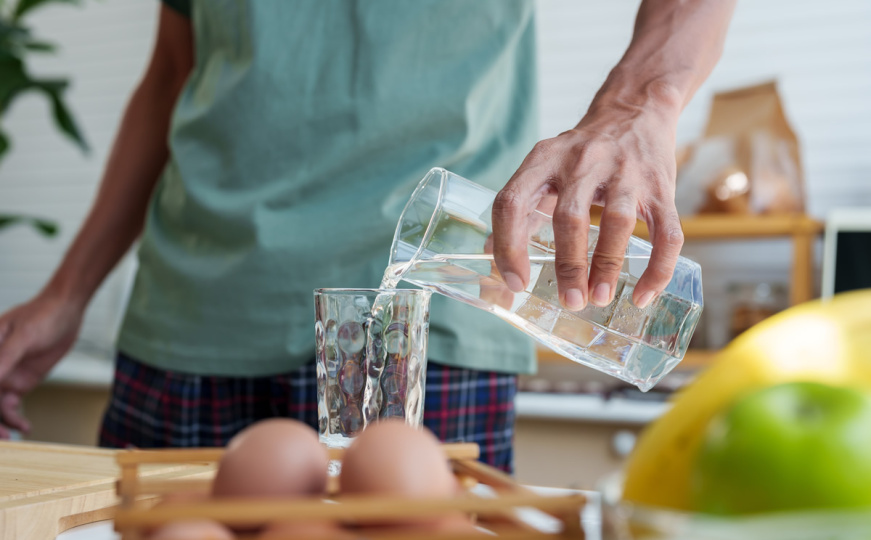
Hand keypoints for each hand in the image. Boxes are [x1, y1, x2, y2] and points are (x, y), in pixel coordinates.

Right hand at [0, 291, 84, 437]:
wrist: (67, 311)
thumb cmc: (42, 316)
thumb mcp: (24, 336)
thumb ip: (5, 358)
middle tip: (1, 437)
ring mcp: (3, 376)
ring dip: (0, 423)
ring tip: (13, 436)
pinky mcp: (19, 382)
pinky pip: (10, 405)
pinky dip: (13, 418)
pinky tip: (24, 427)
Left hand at [492, 93, 683, 310]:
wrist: (634, 109)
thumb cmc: (582, 152)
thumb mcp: (543, 167)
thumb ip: (520, 208)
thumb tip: (489, 255)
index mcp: (544, 159)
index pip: (512, 202)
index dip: (509, 246)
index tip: (516, 282)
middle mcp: (583, 161)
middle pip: (570, 216)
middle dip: (568, 265)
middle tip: (570, 301)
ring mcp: (626, 172)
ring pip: (618, 222)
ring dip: (607, 265)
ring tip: (599, 298)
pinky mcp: (660, 187)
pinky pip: (666, 232)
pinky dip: (656, 268)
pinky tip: (643, 294)